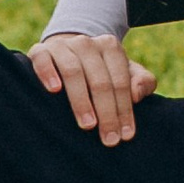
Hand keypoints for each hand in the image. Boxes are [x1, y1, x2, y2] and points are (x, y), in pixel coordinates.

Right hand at [27, 26, 157, 144]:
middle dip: (106, 112)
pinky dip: (48, 73)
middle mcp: (87, 43)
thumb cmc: (100, 72)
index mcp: (110, 47)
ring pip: (73, 71)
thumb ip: (142, 82)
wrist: (65, 56)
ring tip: (88, 125)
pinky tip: (54, 90)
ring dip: (81, 100)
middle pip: (100, 80)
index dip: (124, 109)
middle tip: (109, 139)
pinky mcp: (40, 51)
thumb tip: (137, 95)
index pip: (120, 81)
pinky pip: (43, 59)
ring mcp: (62, 46)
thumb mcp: (125, 74)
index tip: (125, 135)